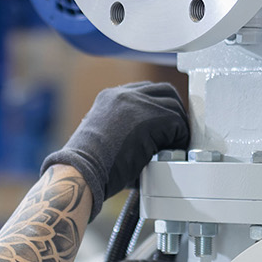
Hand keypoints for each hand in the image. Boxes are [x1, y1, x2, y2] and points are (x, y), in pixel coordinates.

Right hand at [44, 82, 190, 205]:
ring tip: (173, 145)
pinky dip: (179, 139)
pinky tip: (172, 152)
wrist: (82, 170)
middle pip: (164, 92)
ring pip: (174, 107)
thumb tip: (144, 139)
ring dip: (177, 127)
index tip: (162, 125)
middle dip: (173, 112)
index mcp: (110, 97)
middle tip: (174, 133)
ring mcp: (138, 104)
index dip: (158, 108)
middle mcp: (124, 95)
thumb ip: (122, 128)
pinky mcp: (151, 118)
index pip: (145, 90)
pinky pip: (178, 123)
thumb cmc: (89, 165)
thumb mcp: (102, 136)